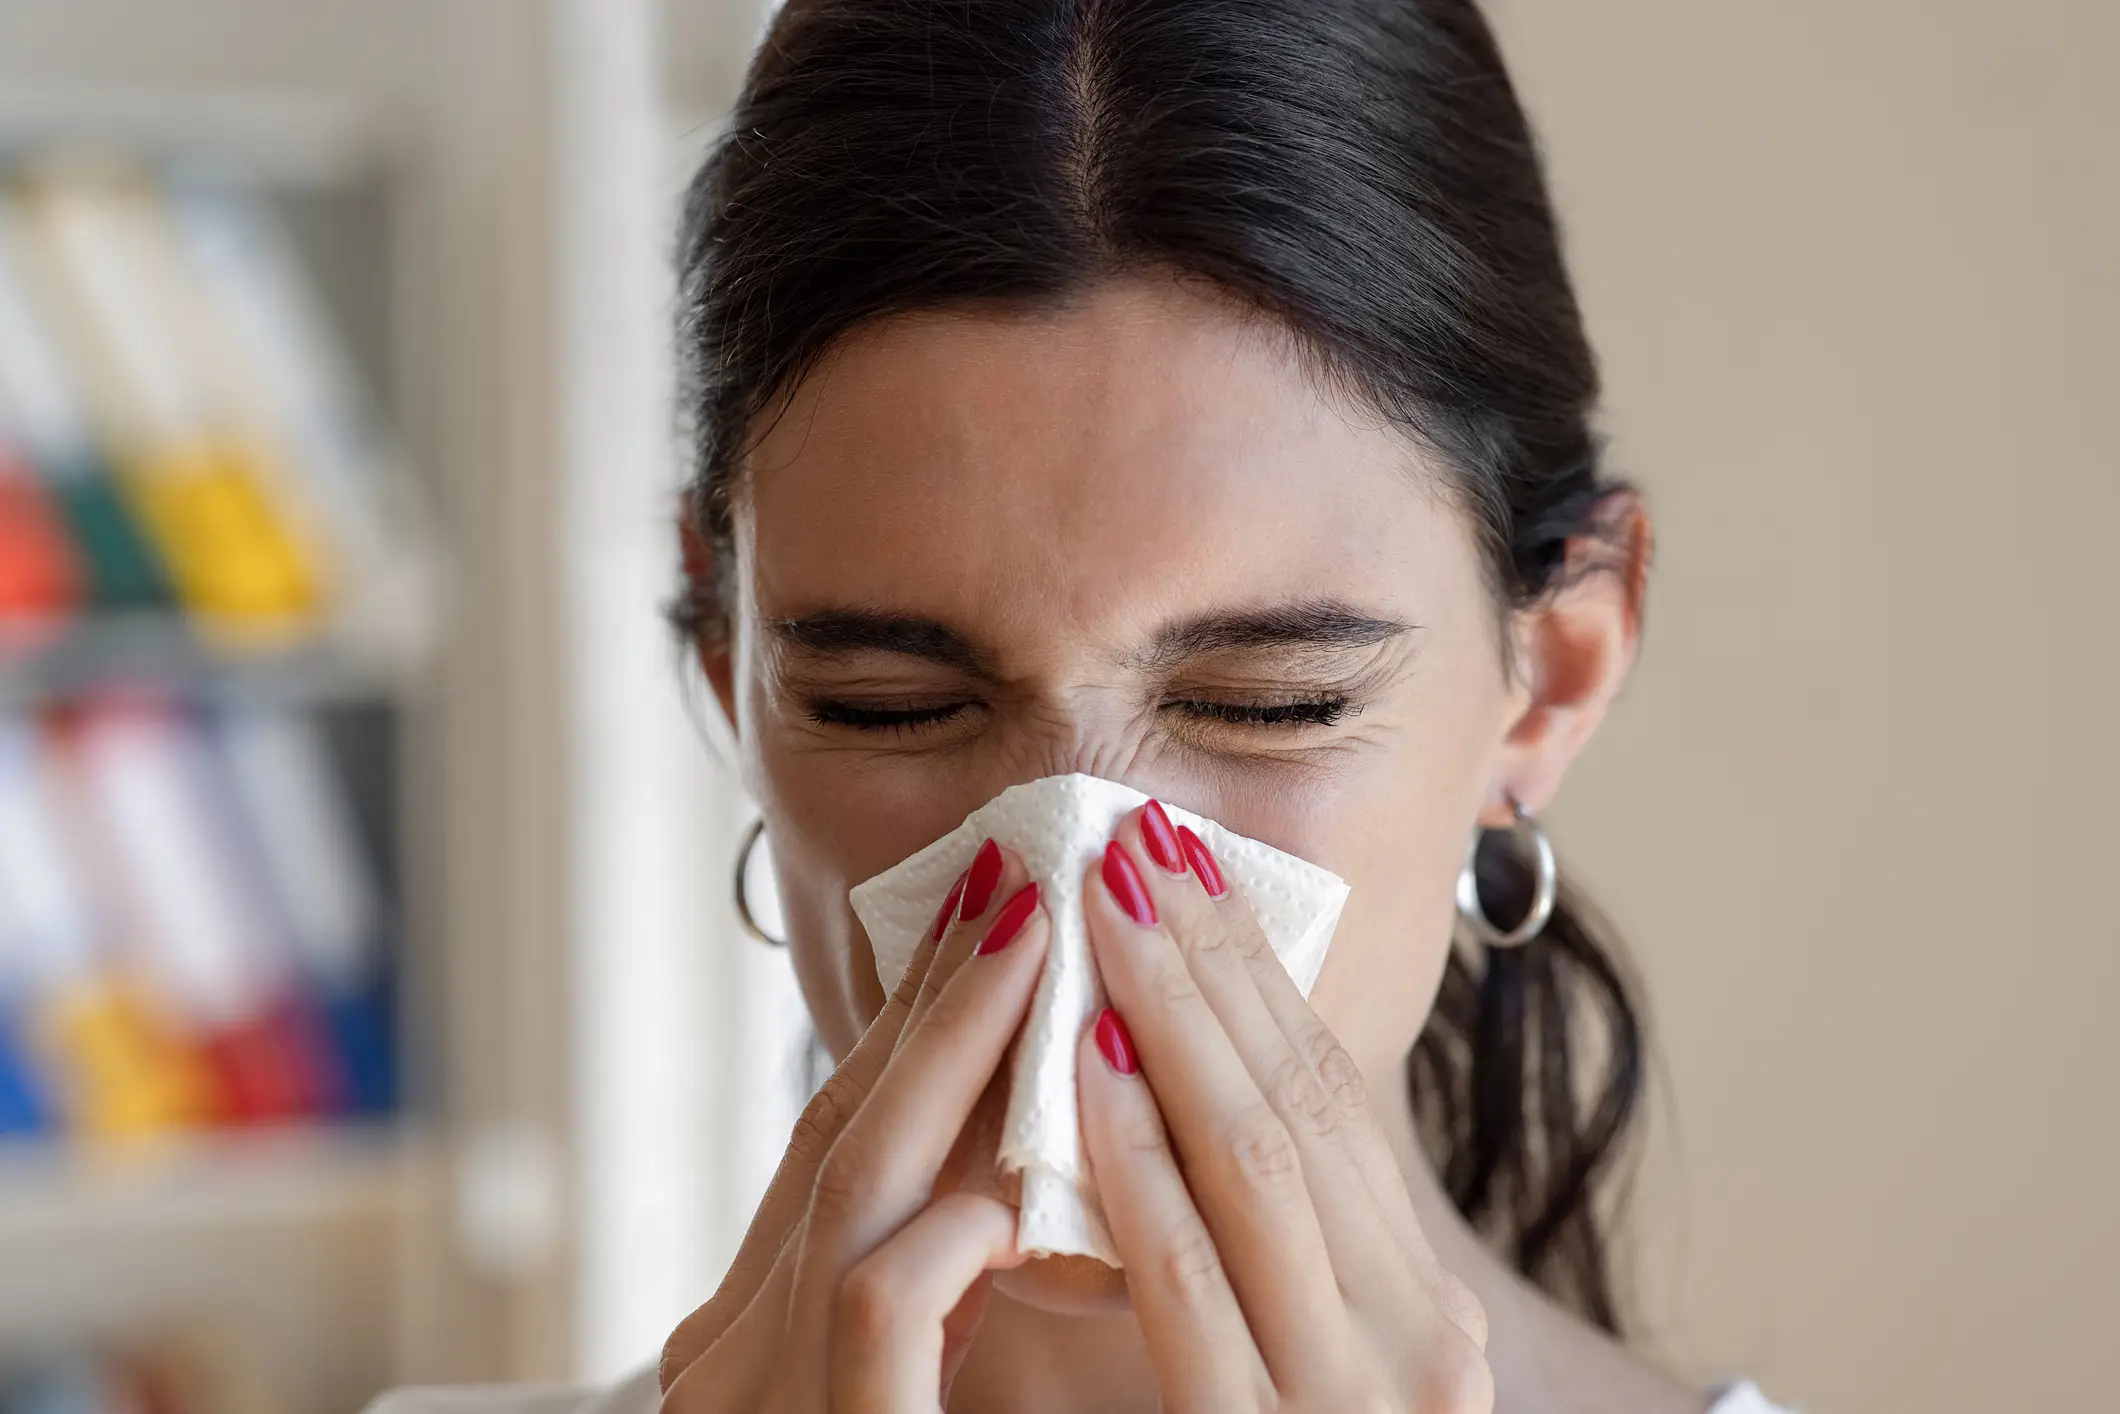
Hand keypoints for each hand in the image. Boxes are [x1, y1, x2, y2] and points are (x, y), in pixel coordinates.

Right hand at [659, 840, 1049, 1412]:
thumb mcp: (894, 1388)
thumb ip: (926, 1299)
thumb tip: (1001, 1180)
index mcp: (741, 1336)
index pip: (826, 1141)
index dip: (908, 1025)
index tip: (983, 925)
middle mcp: (726, 1356)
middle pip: (837, 1131)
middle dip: (936, 1000)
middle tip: (1013, 884)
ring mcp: (756, 1401)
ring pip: (854, 1185)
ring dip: (952, 1051)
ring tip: (1031, 945)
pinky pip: (878, 1303)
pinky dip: (951, 1234)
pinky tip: (1015, 1191)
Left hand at [1078, 802, 1492, 1412]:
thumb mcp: (1329, 1368)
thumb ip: (1293, 1261)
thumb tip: (1209, 1106)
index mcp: (1430, 1311)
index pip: (1339, 1103)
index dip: (1261, 974)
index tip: (1194, 865)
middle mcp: (1422, 1341)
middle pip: (1304, 1102)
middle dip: (1213, 958)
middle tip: (1139, 840)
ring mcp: (1350, 1392)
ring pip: (1255, 1160)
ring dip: (1172, 1015)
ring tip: (1107, 905)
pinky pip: (1188, 1273)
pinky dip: (1138, 1157)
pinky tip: (1089, 1064)